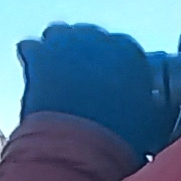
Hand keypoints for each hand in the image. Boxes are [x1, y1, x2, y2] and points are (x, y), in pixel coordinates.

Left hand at [15, 23, 169, 160]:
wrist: (82, 145)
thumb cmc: (117, 137)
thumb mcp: (147, 121)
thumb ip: (148, 106)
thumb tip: (150, 111)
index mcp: (129, 51)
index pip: (120, 47)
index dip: (110, 65)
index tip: (105, 79)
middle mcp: (100, 38)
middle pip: (88, 37)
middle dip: (82, 53)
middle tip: (78, 79)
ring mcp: (68, 42)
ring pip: (59, 35)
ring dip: (57, 50)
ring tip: (55, 74)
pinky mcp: (40, 53)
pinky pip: (30, 47)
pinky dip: (31, 58)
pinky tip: (33, 75)